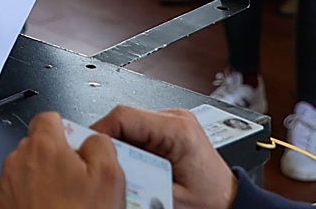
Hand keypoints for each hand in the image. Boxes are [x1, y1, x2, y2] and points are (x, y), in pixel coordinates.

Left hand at [0, 111, 123, 208]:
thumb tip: (95, 140)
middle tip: (77, 184)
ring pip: (27, 173)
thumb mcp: (108, 179)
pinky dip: (30, 202)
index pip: (50, 118)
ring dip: (42, 183)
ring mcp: (5, 187)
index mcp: (43, 146)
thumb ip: (101, 146)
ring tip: (64, 206)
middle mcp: (17, 162)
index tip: (78, 147)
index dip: (67, 130)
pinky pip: (17, 195)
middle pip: (39, 147)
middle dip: (56, 160)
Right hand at [91, 106, 236, 208]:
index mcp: (178, 130)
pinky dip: (127, 146)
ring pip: (128, 123)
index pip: (124, 116)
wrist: (230, 202)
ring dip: (117, 144)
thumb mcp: (169, 199)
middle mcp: (175, 118)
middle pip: (124, 119)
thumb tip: (107, 174)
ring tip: (114, 167)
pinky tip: (128, 164)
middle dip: (107, 142)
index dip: (98, 131)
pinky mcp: (168, 127)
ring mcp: (172, 120)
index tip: (85, 150)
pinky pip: (137, 130)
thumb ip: (137, 183)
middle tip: (96, 164)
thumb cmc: (210, 201)